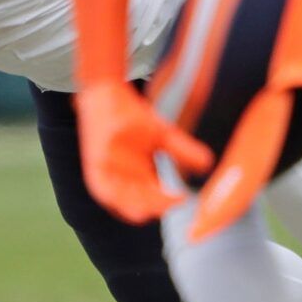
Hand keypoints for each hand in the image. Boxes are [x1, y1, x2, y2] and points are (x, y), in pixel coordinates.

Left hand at [76, 80, 212, 223]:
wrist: (106, 93)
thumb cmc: (132, 115)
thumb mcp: (161, 134)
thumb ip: (182, 151)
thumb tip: (207, 163)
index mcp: (138, 176)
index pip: (153, 199)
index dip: (167, 202)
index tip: (183, 199)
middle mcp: (122, 179)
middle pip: (138, 203)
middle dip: (154, 206)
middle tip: (170, 204)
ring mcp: (107, 173)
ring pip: (121, 200)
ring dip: (136, 205)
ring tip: (151, 208)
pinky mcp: (94, 165)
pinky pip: (102, 187)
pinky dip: (113, 193)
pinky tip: (126, 192)